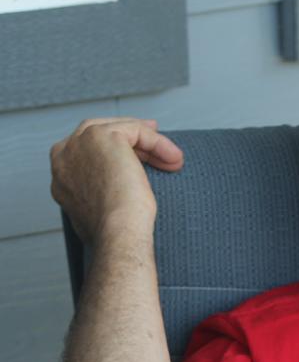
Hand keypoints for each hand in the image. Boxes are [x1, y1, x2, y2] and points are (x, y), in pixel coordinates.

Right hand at [50, 118, 183, 244]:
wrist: (117, 232)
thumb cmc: (114, 232)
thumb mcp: (99, 211)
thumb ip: (98, 194)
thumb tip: (115, 194)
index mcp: (61, 173)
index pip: (87, 149)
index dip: (115, 148)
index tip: (141, 152)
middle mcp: (64, 154)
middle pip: (98, 131)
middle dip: (129, 133)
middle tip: (155, 134)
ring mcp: (80, 142)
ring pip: (119, 129)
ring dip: (151, 142)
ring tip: (174, 159)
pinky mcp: (102, 136)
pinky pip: (136, 130)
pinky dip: (158, 143)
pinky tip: (174, 159)